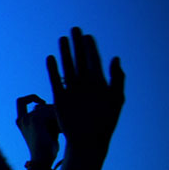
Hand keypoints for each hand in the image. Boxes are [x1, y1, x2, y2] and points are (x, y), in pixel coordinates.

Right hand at [16, 95, 60, 166]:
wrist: (42, 160)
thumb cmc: (46, 148)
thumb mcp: (46, 129)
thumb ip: (47, 116)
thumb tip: (55, 105)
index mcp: (20, 122)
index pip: (22, 101)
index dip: (32, 98)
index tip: (43, 104)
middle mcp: (21, 119)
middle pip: (39, 105)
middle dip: (51, 111)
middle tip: (59, 124)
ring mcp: (27, 118)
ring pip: (46, 107)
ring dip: (56, 116)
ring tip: (62, 129)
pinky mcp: (36, 119)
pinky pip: (50, 111)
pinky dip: (59, 118)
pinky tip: (62, 129)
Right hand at [46, 27, 124, 150]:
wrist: (89, 141)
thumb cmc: (105, 122)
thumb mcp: (116, 98)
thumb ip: (117, 78)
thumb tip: (116, 58)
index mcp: (99, 83)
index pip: (94, 61)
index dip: (91, 48)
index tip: (88, 35)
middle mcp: (84, 84)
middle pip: (80, 60)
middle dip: (78, 44)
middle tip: (75, 29)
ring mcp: (72, 90)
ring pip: (68, 67)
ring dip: (65, 53)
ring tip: (62, 39)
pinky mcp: (60, 98)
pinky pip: (56, 80)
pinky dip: (53, 69)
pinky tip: (51, 58)